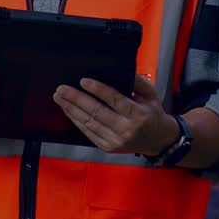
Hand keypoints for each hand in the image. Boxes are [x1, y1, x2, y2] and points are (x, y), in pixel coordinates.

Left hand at [53, 73, 175, 155]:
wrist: (158, 140)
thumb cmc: (152, 113)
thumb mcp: (151, 94)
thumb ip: (137, 81)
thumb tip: (118, 70)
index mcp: (138, 114)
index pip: (114, 100)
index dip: (98, 90)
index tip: (83, 81)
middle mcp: (126, 129)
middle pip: (96, 112)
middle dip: (76, 99)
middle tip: (62, 89)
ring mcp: (115, 141)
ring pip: (89, 123)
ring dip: (71, 110)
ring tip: (60, 98)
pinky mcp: (108, 147)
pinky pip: (88, 133)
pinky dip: (76, 121)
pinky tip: (68, 111)